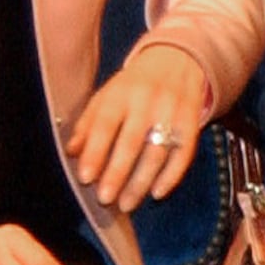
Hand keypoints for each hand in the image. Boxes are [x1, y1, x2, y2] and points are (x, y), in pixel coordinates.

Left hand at [66, 37, 208, 211]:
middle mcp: (148, 101)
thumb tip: (71, 152)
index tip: (86, 178)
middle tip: (105, 198)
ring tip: (127, 203)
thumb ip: (88, 123)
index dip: (95, 152)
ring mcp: (173, 111)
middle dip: (118, 172)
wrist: (178, 61)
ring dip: (142, 181)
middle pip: (132, 141)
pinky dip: (172, 175)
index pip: (105, 124)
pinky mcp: (192, 122)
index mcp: (121, 93)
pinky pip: (184, 153)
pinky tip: (158, 193)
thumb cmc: (133, 86)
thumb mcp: (106, 96)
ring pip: (158, 151)